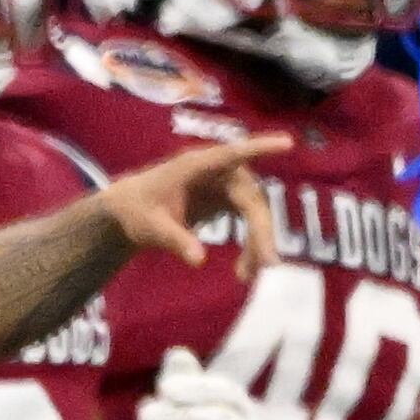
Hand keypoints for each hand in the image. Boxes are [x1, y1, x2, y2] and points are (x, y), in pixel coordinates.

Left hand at [92, 134, 290, 277]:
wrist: (131, 212)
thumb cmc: (137, 210)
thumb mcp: (150, 228)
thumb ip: (174, 240)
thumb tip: (198, 260)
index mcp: (196, 165)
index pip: (231, 154)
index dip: (259, 148)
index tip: (287, 143)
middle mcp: (219, 171)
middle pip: (251, 199)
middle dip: (261, 231)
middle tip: (268, 265)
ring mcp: (229, 184)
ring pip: (256, 213)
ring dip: (257, 243)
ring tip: (246, 276)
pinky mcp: (232, 200)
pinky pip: (251, 223)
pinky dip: (251, 245)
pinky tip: (243, 271)